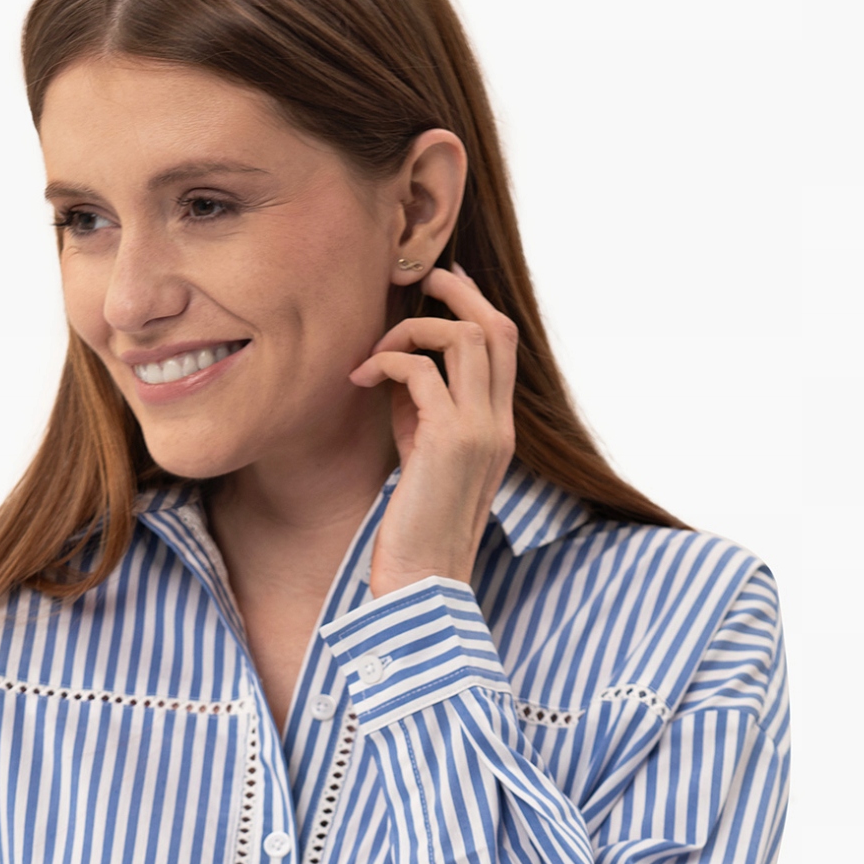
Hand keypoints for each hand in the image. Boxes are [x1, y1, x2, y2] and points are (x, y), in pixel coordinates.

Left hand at [348, 263, 517, 598]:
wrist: (423, 584)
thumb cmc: (414, 528)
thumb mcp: (422, 460)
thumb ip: (421, 413)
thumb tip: (398, 369)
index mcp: (499, 430)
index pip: (505, 347)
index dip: (475, 306)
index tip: (443, 287)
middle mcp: (498, 425)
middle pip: (496, 327)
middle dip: (456, 293)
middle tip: (419, 279)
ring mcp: (479, 431)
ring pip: (464, 337)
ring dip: (412, 329)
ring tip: (374, 353)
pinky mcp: (447, 440)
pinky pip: (419, 370)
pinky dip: (385, 362)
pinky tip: (358, 380)